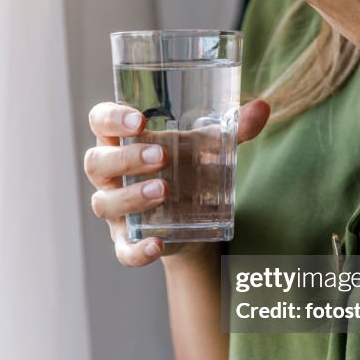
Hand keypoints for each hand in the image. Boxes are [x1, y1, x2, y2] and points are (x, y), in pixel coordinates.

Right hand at [84, 99, 270, 265]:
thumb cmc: (190, 168)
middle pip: (97, 162)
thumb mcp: (209, 147)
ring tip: (164, 191)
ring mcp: (115, 209)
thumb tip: (262, 108)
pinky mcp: (126, 241)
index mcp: (123, 140)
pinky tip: (156, 245)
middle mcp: (111, 174)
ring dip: (131, 197)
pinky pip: (122, 250)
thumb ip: (234, 129)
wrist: (196, 217)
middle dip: (126, 158)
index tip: (139, 120)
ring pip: (105, 203)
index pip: (100, 121)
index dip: (110, 118)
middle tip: (161, 157)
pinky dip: (136, 250)